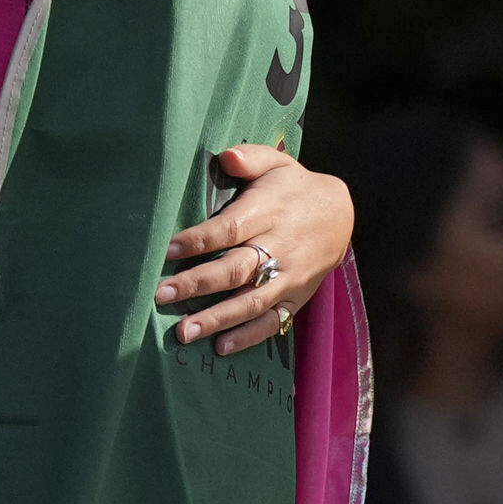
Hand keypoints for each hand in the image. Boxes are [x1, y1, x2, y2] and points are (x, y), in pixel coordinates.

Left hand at [159, 144, 355, 355]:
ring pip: (252, 301)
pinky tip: (222, 347)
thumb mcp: (277, 163)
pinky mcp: (296, 297)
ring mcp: (290, 276)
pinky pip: (273, 321)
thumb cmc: (293, 188)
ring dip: (218, 318)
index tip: (167, 250)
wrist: (339, 215)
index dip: (199, 240)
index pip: (232, 228)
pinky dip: (249, 336)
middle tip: (162, 295)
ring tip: (184, 332)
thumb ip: (250, 158)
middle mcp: (280, 246)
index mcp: (270, 211)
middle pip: (237, 269)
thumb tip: (225, 156)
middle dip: (198, 283)